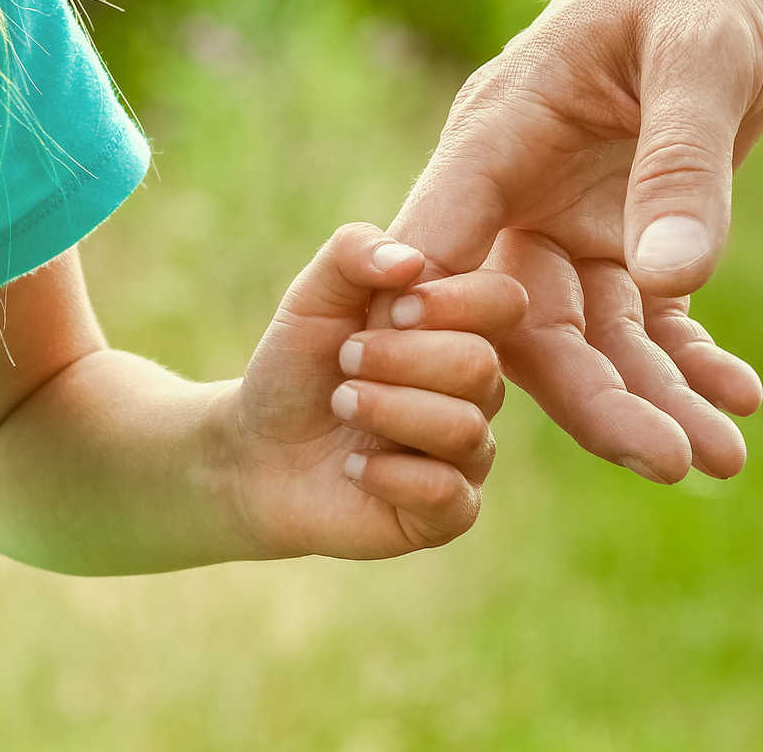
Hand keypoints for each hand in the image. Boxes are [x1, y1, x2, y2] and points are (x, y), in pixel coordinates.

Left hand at [227, 223, 526, 559]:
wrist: (258, 447)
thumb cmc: (297, 365)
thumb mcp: (313, 294)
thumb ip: (354, 251)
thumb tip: (409, 261)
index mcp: (459, 329)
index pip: (505, 302)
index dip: (452, 302)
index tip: (390, 309)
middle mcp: (476, 390)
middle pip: (481, 366)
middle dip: (398, 360)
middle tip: (346, 363)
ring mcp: (466, 453)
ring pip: (465, 428)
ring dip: (387, 410)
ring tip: (342, 403)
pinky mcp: (446, 511)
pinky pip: (447, 493)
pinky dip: (390, 474)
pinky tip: (355, 465)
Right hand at [376, 0, 762, 481]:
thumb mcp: (704, 54)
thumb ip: (680, 164)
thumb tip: (668, 282)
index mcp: (499, 133)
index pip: (445, 243)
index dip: (438, 328)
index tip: (443, 413)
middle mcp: (520, 187)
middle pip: (530, 316)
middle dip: (597, 396)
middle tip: (667, 462)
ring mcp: (570, 213)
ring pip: (595, 330)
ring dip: (654, 394)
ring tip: (721, 457)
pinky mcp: (626, 227)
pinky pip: (646, 311)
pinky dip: (684, 355)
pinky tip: (732, 393)